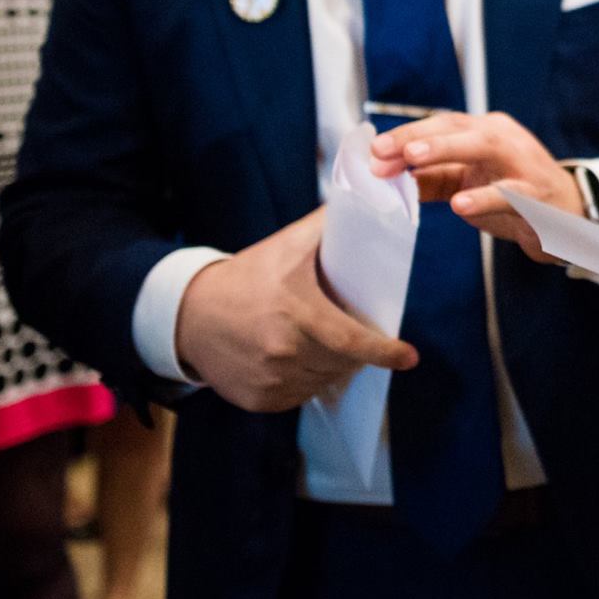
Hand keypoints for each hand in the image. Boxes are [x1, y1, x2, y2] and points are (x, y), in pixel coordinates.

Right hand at [173, 209, 417, 412]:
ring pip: (324, 380)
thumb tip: (371, 197)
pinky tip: (297, 358)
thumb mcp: (287, 245)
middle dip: (356, 350)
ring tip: (319, 340)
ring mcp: (270, 380)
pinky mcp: (259, 401)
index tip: (410, 357)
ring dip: (333, 365)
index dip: (384, 352)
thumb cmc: (248, 276)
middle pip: (343, 362)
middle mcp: (283, 352)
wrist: (188, 314)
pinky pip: (300, 396)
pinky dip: (307, 381)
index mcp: (296, 313)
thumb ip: (329, 225)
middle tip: (352, 330)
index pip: (352, 341)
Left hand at [376, 112, 580, 264]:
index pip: (441, 124)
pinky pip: (509, 194)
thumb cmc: (512, 193)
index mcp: (485, 130)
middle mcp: (504, 138)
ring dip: (446, 150)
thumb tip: (383, 176)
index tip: (373, 153)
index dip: (406, 136)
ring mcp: (523, 164)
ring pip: (485, 147)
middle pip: (459, 127)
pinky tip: (460, 204)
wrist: (568, 216)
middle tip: (383, 151)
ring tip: (413, 159)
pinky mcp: (536, 196)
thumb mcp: (467, 182)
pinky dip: (483, 198)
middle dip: (418, 137)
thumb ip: (429, 179)